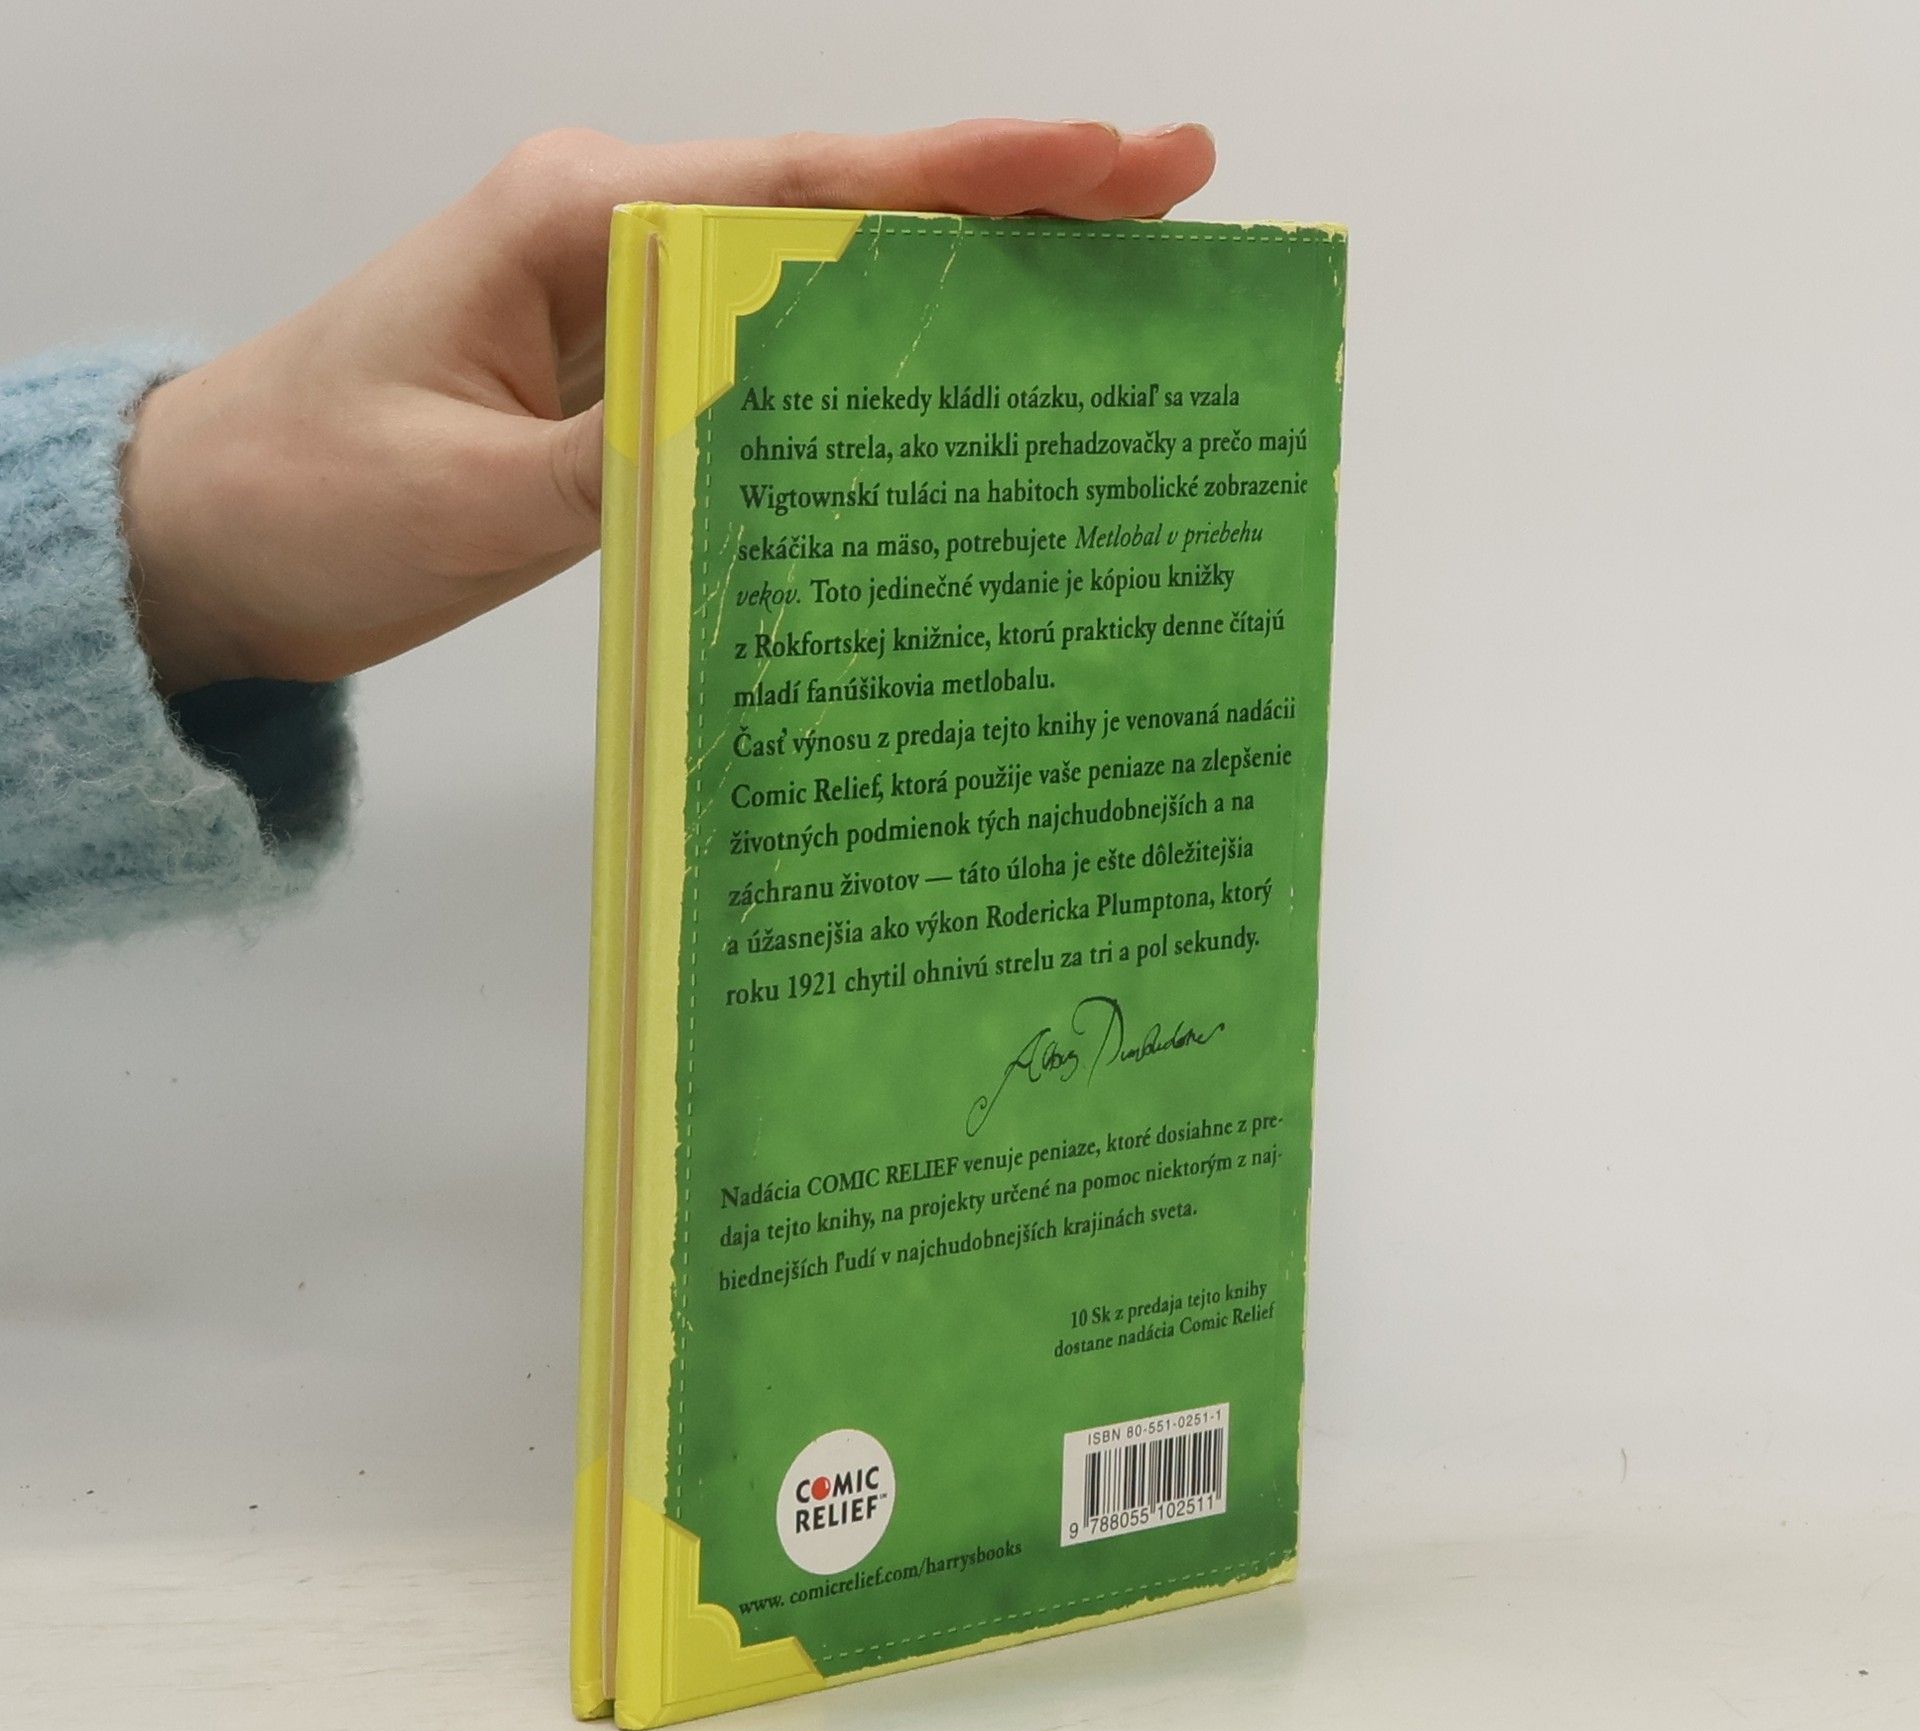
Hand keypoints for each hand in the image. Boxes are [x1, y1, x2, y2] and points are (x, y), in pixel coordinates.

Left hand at [119, 119, 1215, 694]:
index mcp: (581, 220)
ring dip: (957, 282)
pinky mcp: (623, 376)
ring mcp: (622, 303)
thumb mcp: (480, 494)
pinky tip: (950, 388)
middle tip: (1170, 199)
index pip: (811, 187)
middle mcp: (617, 236)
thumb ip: (648, 450)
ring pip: (821, 280)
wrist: (208, 540)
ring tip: (1106, 290)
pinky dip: (867, 367)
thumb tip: (800, 428)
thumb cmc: (311, 501)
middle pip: (844, 209)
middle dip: (1008, 203)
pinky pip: (771, 358)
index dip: (973, 175)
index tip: (1112, 157)